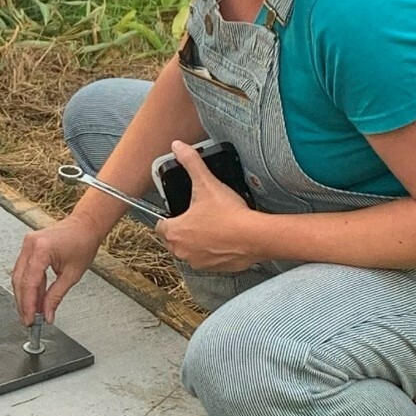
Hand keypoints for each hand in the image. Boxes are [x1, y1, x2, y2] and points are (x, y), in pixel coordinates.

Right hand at [11, 216, 98, 328]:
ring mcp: (27, 244)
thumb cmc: (83, 243)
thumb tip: (47, 313)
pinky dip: (28, 285)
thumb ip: (56, 296)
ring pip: (19, 276)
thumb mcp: (72, 275)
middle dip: (23, 303)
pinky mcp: (29, 247)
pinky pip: (24, 270)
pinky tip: (34, 298)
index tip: (30, 319)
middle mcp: (30, 245)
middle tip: (29, 320)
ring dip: (24, 295)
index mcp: (41, 249)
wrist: (85, 226)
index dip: (28, 304)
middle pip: (20, 281)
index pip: (29, 283)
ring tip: (32, 312)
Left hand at [156, 141, 265, 273]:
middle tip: (197, 216)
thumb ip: (191, 163)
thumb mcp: (206, 183)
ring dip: (197, 241)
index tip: (179, 210)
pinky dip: (213, 251)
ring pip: (190, 251)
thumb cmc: (228, 214)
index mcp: (174, 233)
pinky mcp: (216, 269)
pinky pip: (208, 259)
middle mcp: (182, 251)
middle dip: (183, 229)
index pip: (160, 226)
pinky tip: (223, 238)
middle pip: (174, 240)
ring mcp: (198, 262)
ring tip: (211, 226)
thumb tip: (178, 146)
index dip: (168, 216)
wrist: (254, 236)